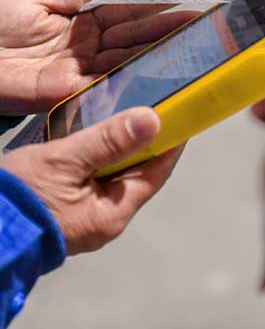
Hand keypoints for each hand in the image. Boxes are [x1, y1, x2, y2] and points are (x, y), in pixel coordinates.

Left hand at [0, 0, 195, 113]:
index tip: (185, 4)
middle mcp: (93, 49)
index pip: (128, 15)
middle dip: (167, 33)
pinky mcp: (76, 92)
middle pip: (135, 39)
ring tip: (191, 47)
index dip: (156, 10)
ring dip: (159, 55)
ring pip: (130, 60)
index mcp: (86, 23)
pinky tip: (161, 73)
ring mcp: (87, 71)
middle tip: (200, 27)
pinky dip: (136, 80)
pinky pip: (110, 85)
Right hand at [0, 107, 182, 253]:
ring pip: (119, 177)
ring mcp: (90, 218)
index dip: (172, 143)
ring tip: (132, 118)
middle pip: (140, 175)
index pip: (157, 172)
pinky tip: (103, 139)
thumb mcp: (64, 161)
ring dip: (127, 150)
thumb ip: (108, 141)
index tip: (181, 116)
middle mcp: (108, 219)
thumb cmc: (19, 197)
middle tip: (156, 110)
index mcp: (113, 212)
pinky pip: (100, 181)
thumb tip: (154, 120)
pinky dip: (107, 159)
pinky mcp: (73, 212)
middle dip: (149, 143)